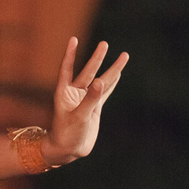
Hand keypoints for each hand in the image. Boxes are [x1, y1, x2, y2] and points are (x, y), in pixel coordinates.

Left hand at [42, 38, 128, 164]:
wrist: (69, 150)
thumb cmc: (67, 133)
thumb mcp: (79, 116)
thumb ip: (90, 99)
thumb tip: (101, 81)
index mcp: (64, 92)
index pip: (67, 68)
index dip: (70, 54)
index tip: (73, 39)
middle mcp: (74, 93)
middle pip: (88, 72)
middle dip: (97, 58)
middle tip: (105, 44)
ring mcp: (85, 99)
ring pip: (101, 81)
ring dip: (111, 70)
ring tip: (123, 56)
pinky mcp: (95, 108)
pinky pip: (105, 92)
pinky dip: (112, 83)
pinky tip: (118, 74)